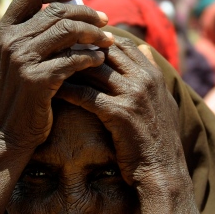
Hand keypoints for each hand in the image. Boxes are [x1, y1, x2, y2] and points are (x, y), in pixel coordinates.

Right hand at [0, 0, 112, 155]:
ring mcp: (22, 60)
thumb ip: (34, 35)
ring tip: (109, 40)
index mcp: (3, 31)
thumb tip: (68, 9)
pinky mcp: (37, 80)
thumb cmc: (20, 94)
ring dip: (94, 34)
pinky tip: (100, 60)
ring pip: (67, 31)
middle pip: (56, 12)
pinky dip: (91, 57)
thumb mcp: (17, 59)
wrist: (7, 133)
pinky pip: (72, 60)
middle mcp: (10, 41)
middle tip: (105, 20)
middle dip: (86, 14)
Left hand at [57, 37, 185, 190]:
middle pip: (105, 52)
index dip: (97, 43)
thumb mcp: (165, 100)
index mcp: (153, 74)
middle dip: (80, 51)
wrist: (162, 171)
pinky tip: (53, 91)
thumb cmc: (160, 139)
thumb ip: (154, 72)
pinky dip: (68, 91)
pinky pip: (86, 94)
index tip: (77, 47)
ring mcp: (133, 95)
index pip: (121, 45)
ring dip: (70, 67)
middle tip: (56, 54)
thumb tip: (144, 47)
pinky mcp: (119, 113)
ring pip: (94, 69)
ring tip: (49, 68)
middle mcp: (144, 80)